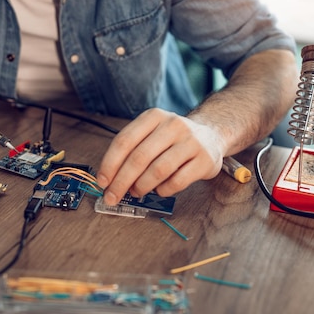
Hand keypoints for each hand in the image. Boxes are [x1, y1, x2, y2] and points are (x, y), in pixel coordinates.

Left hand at [96, 108, 223, 205]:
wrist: (211, 134)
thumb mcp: (151, 133)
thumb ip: (132, 151)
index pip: (124, 141)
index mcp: (153, 117)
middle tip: (113, 196)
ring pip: (158, 170)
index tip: (102, 181)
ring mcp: (191, 142)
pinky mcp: (204, 160)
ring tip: (136, 192)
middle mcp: (173, 125)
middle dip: (122, 181)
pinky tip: (159, 190)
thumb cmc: (173, 139)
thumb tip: (109, 179)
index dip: (110, 164)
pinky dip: (163, 190)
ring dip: (142, 186)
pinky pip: (177, 181)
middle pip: (139, 157)